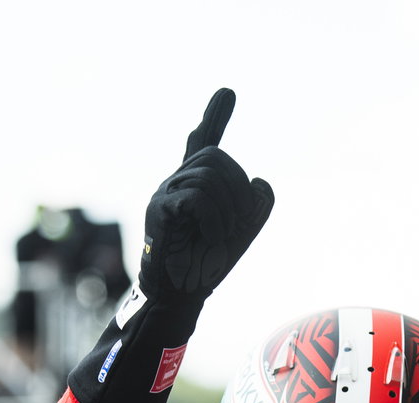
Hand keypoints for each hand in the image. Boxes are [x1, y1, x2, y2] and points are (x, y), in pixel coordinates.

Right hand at [140, 88, 274, 301]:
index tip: (228, 92)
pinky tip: (215, 236)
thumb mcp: (244, 230)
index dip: (216, 116)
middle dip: (238, 189)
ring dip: (229, 210)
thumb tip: (259, 181)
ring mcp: (165, 192)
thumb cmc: (208, 263)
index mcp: (196, 183)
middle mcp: (177, 181)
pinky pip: (197, 198)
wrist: (183, 293)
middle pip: (216, 158)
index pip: (204, 142)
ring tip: (223, 236)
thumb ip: (256, 204)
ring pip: (209, 178)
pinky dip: (215, 219)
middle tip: (240, 222)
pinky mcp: (159, 210)